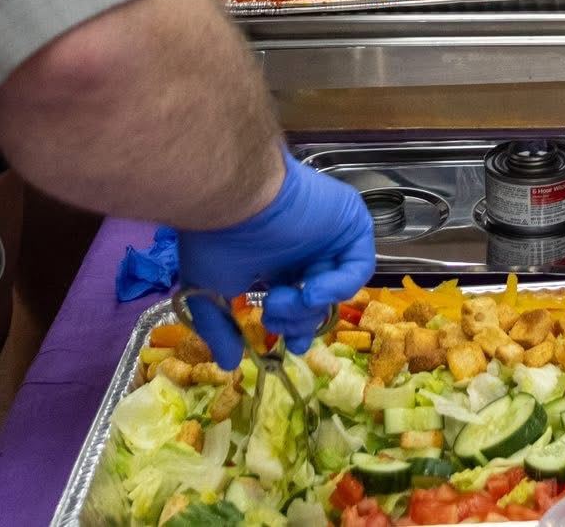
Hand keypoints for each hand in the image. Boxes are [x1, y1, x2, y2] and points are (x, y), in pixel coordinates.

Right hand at [177, 154, 375, 362]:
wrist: (235, 200)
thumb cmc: (217, 239)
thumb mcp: (206, 293)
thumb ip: (219, 330)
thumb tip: (227, 365)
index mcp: (273, 259)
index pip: (294, 300)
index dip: (291, 326)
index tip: (282, 346)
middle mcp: (303, 248)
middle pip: (316, 301)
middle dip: (298, 322)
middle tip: (278, 324)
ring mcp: (328, 235)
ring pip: (334, 289)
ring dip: (308, 306)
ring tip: (283, 298)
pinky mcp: (351, 223)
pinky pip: (357, 267)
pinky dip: (337, 286)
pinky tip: (311, 290)